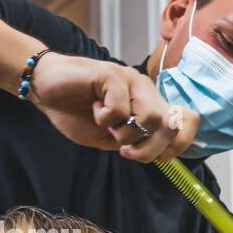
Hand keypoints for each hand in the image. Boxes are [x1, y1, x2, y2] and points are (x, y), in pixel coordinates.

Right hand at [28, 53, 198, 161]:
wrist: (45, 89)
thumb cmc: (75, 111)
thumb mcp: (110, 138)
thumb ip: (135, 143)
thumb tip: (161, 155)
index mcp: (149, 103)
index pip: (188, 118)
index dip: (182, 142)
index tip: (162, 158)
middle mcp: (145, 89)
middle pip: (169, 125)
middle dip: (148, 150)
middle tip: (124, 152)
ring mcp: (130, 79)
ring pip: (150, 117)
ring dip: (126, 134)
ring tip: (107, 127)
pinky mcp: (111, 75)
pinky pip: (120, 109)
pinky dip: (104, 118)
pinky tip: (93, 108)